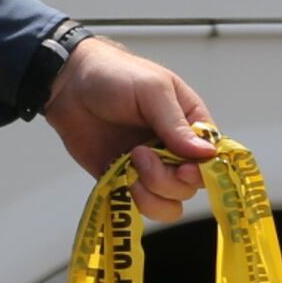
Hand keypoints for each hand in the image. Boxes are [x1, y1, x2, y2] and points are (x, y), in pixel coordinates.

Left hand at [42, 37, 218, 220]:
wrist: (68, 85)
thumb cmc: (114, 75)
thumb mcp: (152, 90)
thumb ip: (177, 125)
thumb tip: (207, 154)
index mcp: (190, 123)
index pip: (212, 158)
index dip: (203, 170)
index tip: (183, 168)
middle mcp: (175, 150)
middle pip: (191, 186)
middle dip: (167, 179)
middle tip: (140, 153)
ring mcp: (151, 169)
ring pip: (170, 204)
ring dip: (151, 193)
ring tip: (129, 164)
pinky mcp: (126, 181)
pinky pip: (143, 207)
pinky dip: (135, 200)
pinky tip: (121, 178)